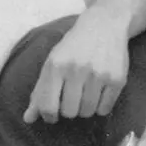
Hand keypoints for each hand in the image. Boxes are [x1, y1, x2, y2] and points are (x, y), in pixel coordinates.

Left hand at [26, 6, 129, 122]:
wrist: (104, 26)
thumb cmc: (73, 47)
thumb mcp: (52, 63)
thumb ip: (40, 91)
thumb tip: (28, 119)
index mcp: (56, 65)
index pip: (48, 105)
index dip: (49, 116)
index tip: (52, 116)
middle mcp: (77, 70)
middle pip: (69, 112)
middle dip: (69, 110)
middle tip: (72, 99)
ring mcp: (99, 75)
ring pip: (87, 112)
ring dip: (85, 109)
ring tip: (86, 95)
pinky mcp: (117, 79)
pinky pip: (105, 109)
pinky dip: (100, 107)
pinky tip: (98, 93)